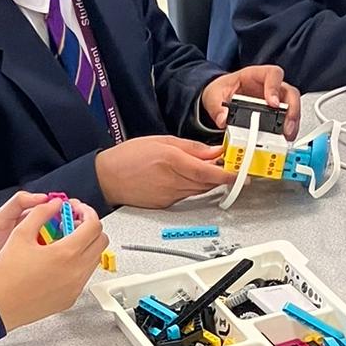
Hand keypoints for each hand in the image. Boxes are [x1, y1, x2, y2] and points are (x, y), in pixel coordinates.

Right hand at [0, 199, 107, 331]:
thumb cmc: (5, 273)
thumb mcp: (20, 234)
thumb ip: (41, 213)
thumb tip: (55, 204)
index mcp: (66, 253)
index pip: (93, 226)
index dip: (87, 212)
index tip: (77, 209)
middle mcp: (76, 271)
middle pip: (101, 241)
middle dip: (90, 227)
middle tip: (73, 223)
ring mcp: (75, 287)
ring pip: (94, 259)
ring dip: (85, 245)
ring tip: (63, 241)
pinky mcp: (70, 298)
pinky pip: (83, 276)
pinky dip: (78, 263)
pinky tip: (58, 261)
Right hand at [95, 135, 232, 208]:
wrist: (106, 179)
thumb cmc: (127, 157)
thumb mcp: (160, 140)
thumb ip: (190, 147)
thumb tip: (212, 151)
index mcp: (171, 160)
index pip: (208, 171)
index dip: (227, 173)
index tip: (240, 172)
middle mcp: (172, 180)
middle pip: (207, 183)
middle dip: (222, 176)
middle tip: (231, 168)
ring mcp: (169, 195)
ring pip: (200, 190)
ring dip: (209, 182)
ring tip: (210, 170)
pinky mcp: (166, 205)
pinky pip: (187, 196)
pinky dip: (193, 187)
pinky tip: (189, 179)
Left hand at [200, 65, 301, 135]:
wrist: (221, 97)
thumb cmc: (222, 90)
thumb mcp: (214, 95)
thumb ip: (217, 107)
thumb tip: (223, 120)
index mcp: (256, 75)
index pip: (273, 74)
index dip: (275, 87)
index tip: (272, 103)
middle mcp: (270, 85)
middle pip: (289, 92)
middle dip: (291, 109)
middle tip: (286, 126)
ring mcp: (276, 98)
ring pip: (292, 106)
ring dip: (293, 121)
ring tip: (287, 135)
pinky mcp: (276, 112)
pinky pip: (287, 119)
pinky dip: (288, 129)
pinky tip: (284, 138)